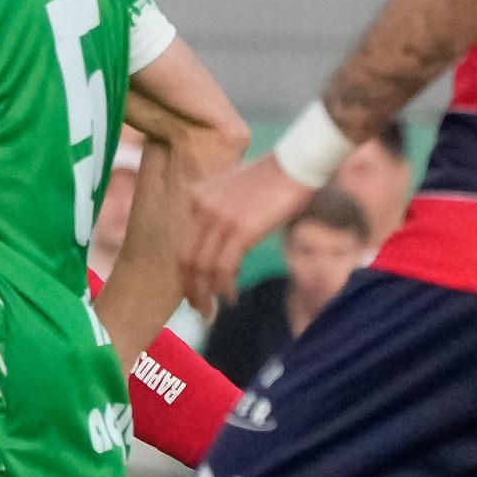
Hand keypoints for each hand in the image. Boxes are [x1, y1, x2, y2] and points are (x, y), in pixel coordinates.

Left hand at [182, 156, 314, 309]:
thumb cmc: (272, 179)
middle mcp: (202, 207)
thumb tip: (223, 251)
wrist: (295, 164)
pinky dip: (225, 287)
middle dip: (190, 289)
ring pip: (202, 267)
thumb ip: (219, 214)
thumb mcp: (233, 191)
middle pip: (187, 259)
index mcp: (198, 197)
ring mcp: (220, 218)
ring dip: (205, 295)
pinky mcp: (240, 229)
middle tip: (199, 309)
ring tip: (211, 312)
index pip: (181, 244)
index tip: (191, 290)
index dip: (184, 273)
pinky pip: (224, 267)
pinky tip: (231, 298)